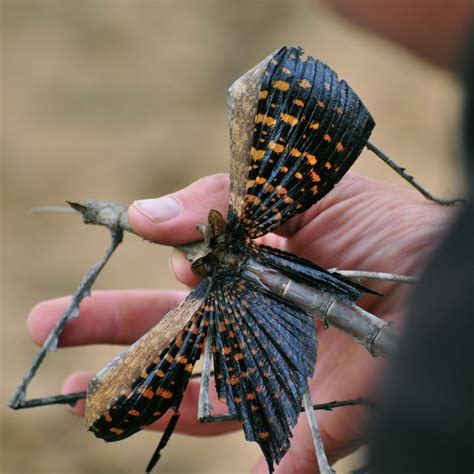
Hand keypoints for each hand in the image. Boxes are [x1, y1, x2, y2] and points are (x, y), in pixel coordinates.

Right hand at [28, 171, 451, 472]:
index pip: (186, 276)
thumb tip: (143, 217)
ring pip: (199, 394)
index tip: (158, 253)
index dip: (158, 264)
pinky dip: (266, 471)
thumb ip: (222, 198)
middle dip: (111, 328)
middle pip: (172, 332)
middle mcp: (257, 322)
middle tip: (48, 324)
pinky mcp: (320, 412)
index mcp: (253, 270)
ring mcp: (282, 370)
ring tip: (77, 397)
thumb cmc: (380, 224)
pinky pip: (281, 452)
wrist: (450, 274)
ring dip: (142, 397)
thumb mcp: (299, 190)